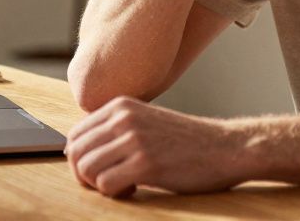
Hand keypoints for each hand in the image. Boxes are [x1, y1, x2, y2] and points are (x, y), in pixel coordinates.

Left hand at [65, 96, 248, 198]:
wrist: (225, 148)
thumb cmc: (185, 142)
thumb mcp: (145, 122)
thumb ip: (114, 130)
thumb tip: (74, 152)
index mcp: (120, 106)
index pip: (74, 135)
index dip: (80, 160)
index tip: (100, 170)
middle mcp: (123, 118)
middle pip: (75, 153)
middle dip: (86, 176)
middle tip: (110, 182)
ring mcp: (134, 139)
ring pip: (86, 169)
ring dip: (101, 185)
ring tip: (125, 184)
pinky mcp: (145, 163)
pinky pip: (105, 185)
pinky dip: (116, 193)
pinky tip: (135, 189)